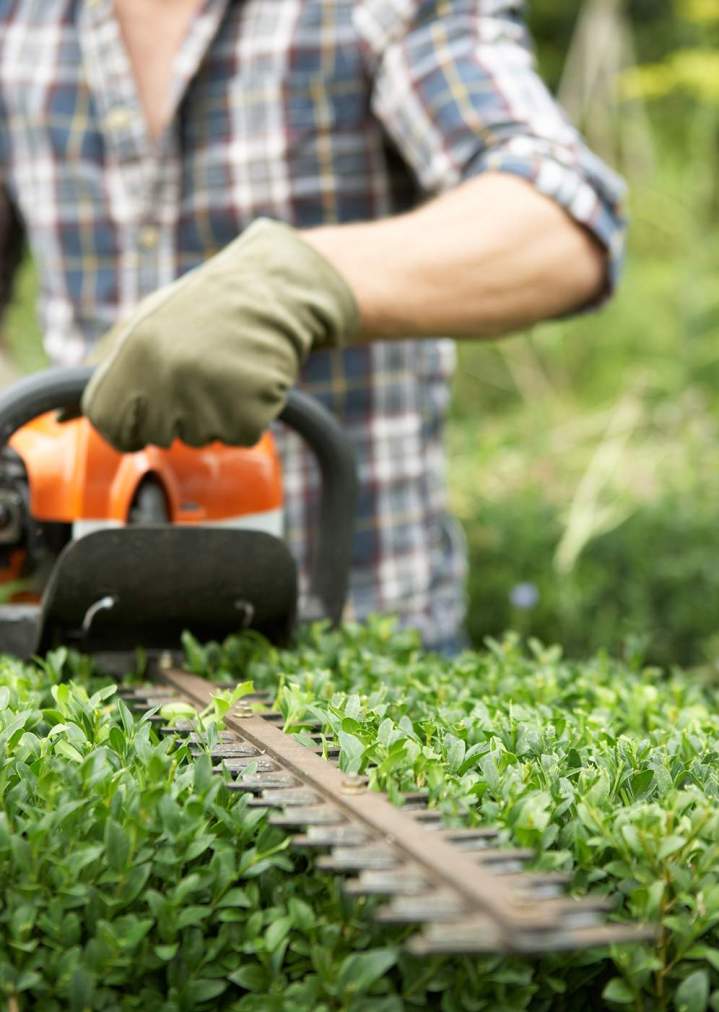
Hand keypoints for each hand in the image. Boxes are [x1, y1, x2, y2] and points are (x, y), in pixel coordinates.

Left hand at [81, 219, 358, 450]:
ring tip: (229, 368)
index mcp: (135, 353)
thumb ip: (102, 369)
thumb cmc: (206, 308)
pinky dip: (250, 415)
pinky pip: (240, 436)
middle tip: (203, 369)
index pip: (111, 425)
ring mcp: (208, 398)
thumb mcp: (145, 323)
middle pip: (159, 436)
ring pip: (201, 438)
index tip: (155, 398)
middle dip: (180, 413)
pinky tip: (252, 377)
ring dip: (217, 413)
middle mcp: (167, 378)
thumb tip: (61, 418)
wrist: (275, 290)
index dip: (133, 420)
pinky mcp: (248, 414)